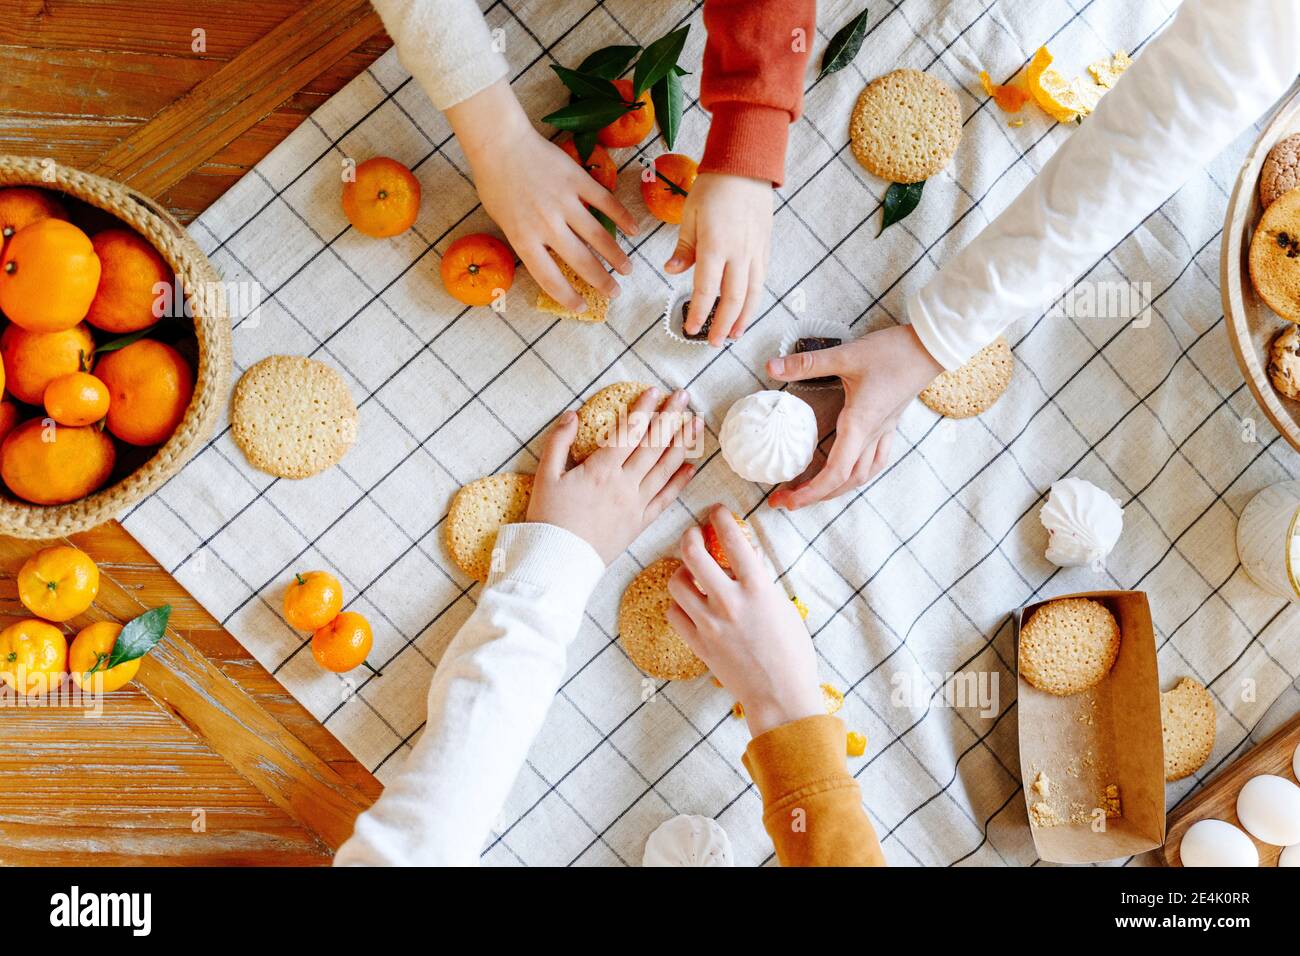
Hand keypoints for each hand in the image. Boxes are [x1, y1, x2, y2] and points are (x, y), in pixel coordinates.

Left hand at [446, 80, 637, 313]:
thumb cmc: (495, 183)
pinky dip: (622, 218)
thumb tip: (550, 257)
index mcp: (524, 239)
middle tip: (614, 293)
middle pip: (581, 262)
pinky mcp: (578, 181)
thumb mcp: (503, 221)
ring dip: (616, 256)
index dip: (567, 297)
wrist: (500, 143)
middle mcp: (547, 225)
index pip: (550, 278)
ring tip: (627, 269)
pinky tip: (633, 230)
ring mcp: (565, 202)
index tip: (582, 306)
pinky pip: (605, 202)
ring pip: (598, 236)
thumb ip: (527, 240)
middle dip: (601, 281)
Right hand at [526, 387, 701, 563]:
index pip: (628, 431)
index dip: (643, 409)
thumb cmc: (548, 518)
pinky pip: (665, 498)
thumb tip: (572, 415)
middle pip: (653, 444)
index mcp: (601, 469)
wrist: (558, 561)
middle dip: (670, 417)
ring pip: (665, 468)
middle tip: (683, 396)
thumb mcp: (545, 476)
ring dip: (682, 443)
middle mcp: (624, 484)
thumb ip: (558, 442)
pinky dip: (680, 481)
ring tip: (695, 422)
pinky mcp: (640, 523)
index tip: (654, 391)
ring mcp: (636, 504)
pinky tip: (691, 467)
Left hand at [665, 172, 771, 347]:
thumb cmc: (713, 189)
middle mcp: (738, 253)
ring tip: (733, 335)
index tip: (689, 329)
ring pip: (752, 295)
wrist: (746, 167)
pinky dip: (754, 301)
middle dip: (722, 325)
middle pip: (733, 299)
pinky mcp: (765, 249)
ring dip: (742, 319)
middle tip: (712, 343)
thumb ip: (684, 249)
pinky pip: (760, 281)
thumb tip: (671, 272)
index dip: (699, 314)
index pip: (706, 290)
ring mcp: (755, 252)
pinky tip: (746, 311)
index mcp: (715, 245)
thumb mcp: (690, 216)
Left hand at [667, 506, 822, 736]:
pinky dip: (678, 604)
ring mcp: (710, 624)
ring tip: (690, 572)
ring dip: (681, 571)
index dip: (721, 518)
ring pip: (676, 582)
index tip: (716, 510)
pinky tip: (688, 604)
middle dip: (688, 535)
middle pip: (692, 554)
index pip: (733, 539)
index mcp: (757, 589)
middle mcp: (730, 602)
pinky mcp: (698, 644)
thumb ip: (762, 579)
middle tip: (692, 533)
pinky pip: (674, 614)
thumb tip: (748, 556)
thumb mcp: (783, 607)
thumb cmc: (792, 653)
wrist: (781, 697)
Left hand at [766, 325, 943, 510]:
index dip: (811, 493)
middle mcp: (872, 435)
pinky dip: (859, 473)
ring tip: (813, 493)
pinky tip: (849, 472)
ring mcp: (884, 431)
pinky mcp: (890, 423)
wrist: (932, 347)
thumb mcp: (845, 355)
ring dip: (837, 489)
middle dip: (815, 497)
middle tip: (785, 500)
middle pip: (846, 481)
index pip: (835, 473)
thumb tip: (770, 366)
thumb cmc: (893, 352)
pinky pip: (876, 459)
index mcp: (859, 425)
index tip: (787, 500)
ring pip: (862, 474)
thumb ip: (807, 363)